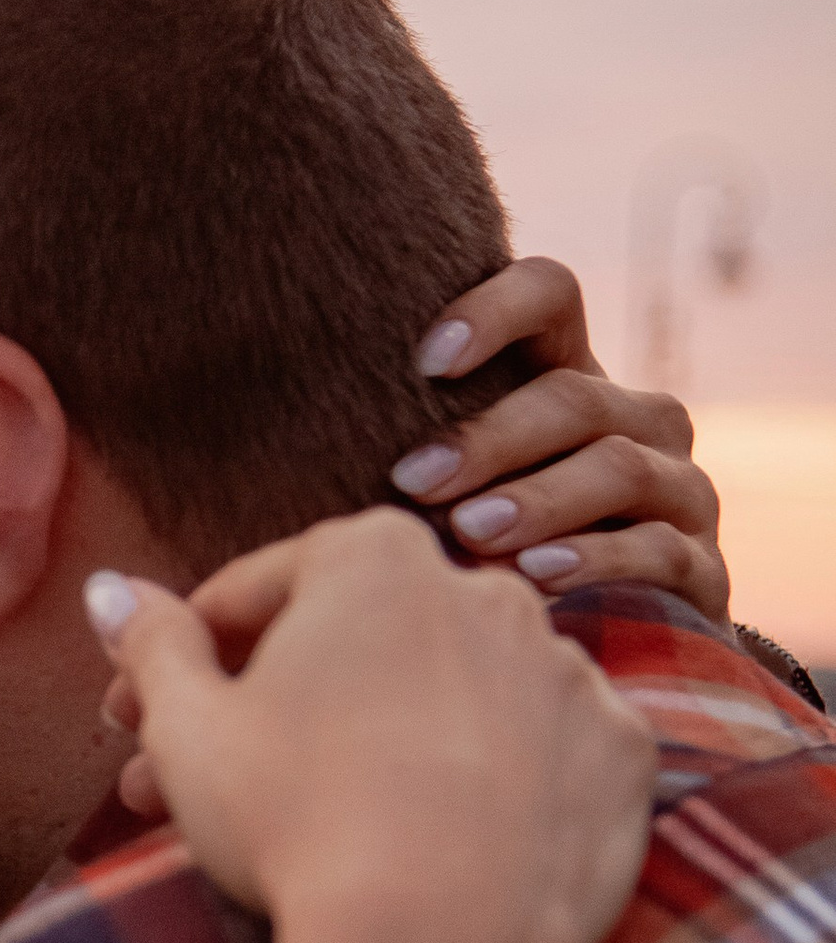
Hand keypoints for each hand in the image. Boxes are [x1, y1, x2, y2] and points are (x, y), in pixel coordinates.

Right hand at [90, 508, 654, 942]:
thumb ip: (152, 644)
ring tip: (310, 830)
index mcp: (373, 557)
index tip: (134, 723)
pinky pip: (535, 758)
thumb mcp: (187, 729)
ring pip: (448, 697)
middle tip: (195, 790)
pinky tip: (430, 846)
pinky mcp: (621, 755)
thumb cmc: (296, 823)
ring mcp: (567, 670)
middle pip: (354, 644)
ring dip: (378, 744)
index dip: (180, 662)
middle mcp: (486, 588)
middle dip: (273, 710)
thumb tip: (110, 592)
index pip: (253, 592)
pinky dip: (485, 790)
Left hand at [393, 255, 727, 617]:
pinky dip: (593, 559)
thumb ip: (385, 454)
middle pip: (574, 394)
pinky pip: (658, 548)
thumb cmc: (472, 558)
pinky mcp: (701, 568)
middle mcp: (637, 419)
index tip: (423, 359)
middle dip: (489, 436)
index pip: (552, 292)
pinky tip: (531, 576)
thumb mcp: (433, 495)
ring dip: (537, 496)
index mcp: (568, 376)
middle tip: (412, 479)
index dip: (495, 308)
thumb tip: (241, 430)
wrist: (586, 650)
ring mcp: (679, 490)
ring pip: (619, 465)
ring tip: (469, 532)